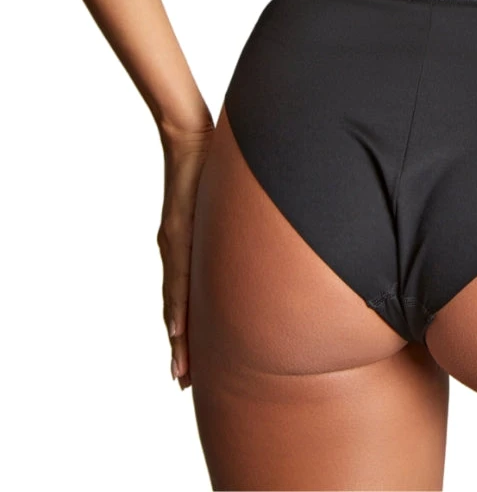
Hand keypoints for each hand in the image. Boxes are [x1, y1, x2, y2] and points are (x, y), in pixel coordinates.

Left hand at [158, 121, 214, 389]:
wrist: (192, 136)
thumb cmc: (213, 162)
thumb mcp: (228, 202)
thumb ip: (239, 222)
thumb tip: (263, 231)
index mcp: (188, 245)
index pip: (188, 295)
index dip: (189, 329)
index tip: (191, 359)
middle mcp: (176, 249)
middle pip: (178, 308)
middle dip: (182, 346)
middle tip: (184, 380)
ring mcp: (175, 242)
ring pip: (176, 300)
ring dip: (179, 337)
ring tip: (181, 369)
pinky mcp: (177, 232)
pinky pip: (181, 277)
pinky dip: (179, 306)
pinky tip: (178, 330)